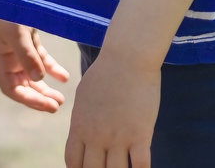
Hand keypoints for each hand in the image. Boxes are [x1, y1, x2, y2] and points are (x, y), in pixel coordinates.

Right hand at [0, 19, 68, 112]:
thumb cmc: (10, 8)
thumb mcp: (17, 32)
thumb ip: (27, 55)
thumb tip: (39, 79)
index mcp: (0, 58)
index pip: (11, 88)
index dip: (28, 100)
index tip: (47, 105)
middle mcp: (9, 57)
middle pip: (23, 85)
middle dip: (40, 97)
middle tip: (57, 106)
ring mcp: (20, 49)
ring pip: (33, 76)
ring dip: (46, 88)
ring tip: (61, 98)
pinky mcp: (30, 39)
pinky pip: (41, 60)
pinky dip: (52, 69)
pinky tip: (65, 77)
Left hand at [64, 52, 158, 167]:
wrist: (127, 58)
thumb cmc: (105, 73)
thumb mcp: (84, 97)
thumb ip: (81, 119)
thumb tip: (80, 134)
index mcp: (80, 126)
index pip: (73, 162)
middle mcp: (96, 136)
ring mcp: (119, 137)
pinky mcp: (141, 135)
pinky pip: (140, 166)